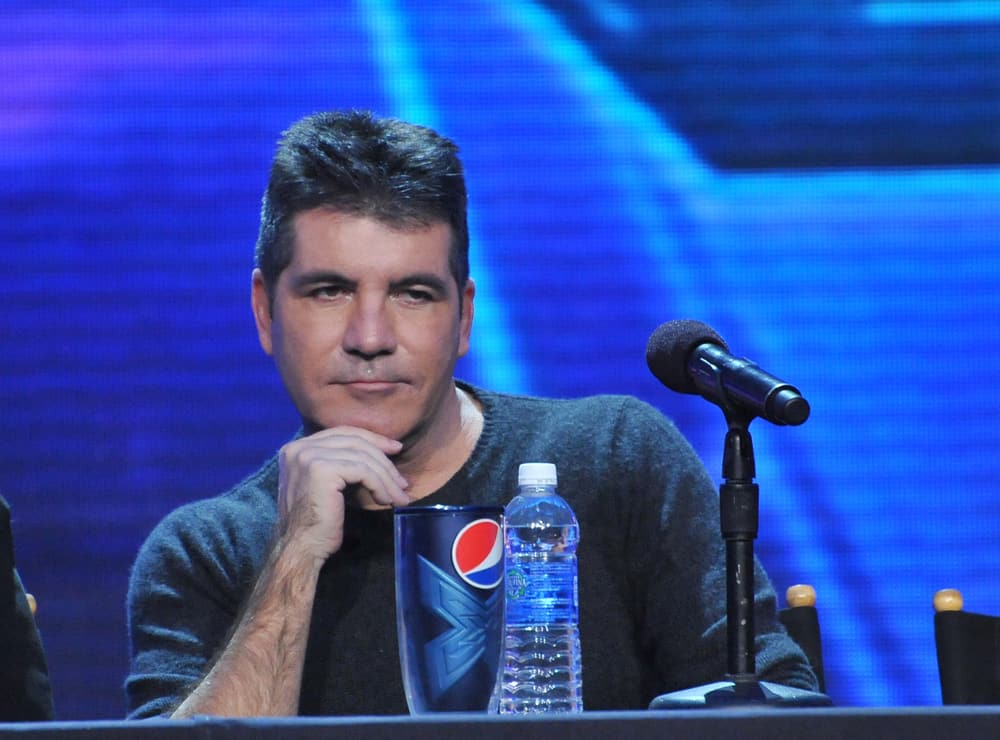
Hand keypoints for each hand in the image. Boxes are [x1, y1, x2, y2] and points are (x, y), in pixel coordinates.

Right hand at [275, 427, 409, 564]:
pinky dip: (379, 485)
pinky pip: (363, 471)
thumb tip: (379, 450)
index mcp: (297, 448)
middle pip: (354, 442)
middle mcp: (300, 448)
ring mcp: (309, 457)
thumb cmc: (317, 523)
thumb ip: (341, 463)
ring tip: (399, 496)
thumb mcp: (328, 484)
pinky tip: (385, 500)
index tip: (395, 449)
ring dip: (386, 477)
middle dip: (384, 459)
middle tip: (402, 480)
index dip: (372, 439)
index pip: (343, 433)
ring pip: (362, 457)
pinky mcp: (322, 469)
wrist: (301, 548)